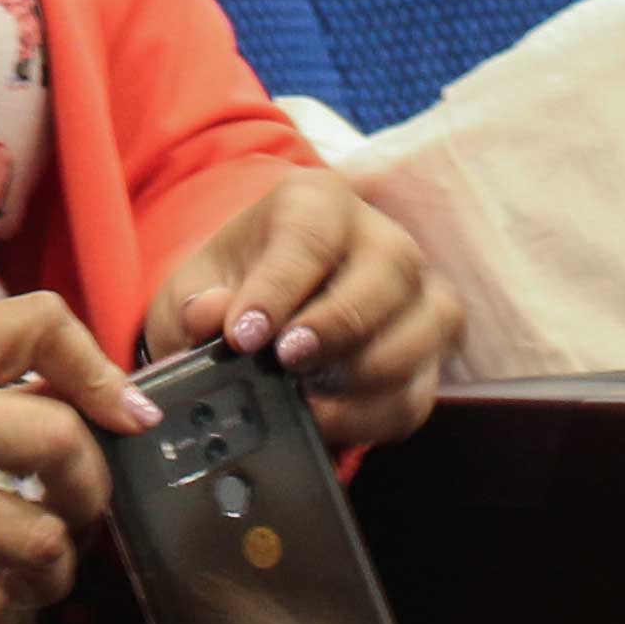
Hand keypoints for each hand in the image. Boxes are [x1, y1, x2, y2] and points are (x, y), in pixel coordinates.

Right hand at [0, 292, 148, 623]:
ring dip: (52, 570)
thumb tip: (76, 407)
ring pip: (35, 537)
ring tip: (35, 575)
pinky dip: (1, 617)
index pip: (38, 322)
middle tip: (79, 515)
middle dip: (92, 492)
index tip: (123, 417)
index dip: (100, 369)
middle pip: (59, 439)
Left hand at [153, 166, 462, 449]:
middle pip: (388, 268)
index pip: (311, 235)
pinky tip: (330, 422)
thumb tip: (209, 314)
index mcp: (318, 201)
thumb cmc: (234, 287)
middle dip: (338, 323)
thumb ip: (196, 301)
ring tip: (308, 400)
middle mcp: (380, 237)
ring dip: (371, 370)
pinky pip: (422, 386)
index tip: (244, 337)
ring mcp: (417, 292)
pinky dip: (378, 413)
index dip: (279, 288)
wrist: (261, 316)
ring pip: (428, 323)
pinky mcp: (427, 353)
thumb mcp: (197, 286)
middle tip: (287, 361)